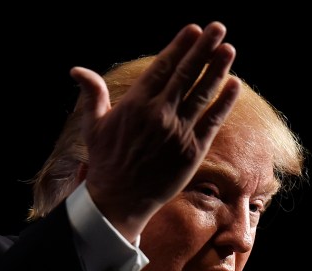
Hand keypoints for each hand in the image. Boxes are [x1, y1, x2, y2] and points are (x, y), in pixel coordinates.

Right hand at [70, 22, 240, 240]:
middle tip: (218, 28)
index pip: (163, 67)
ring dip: (217, 69)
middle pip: (186, 74)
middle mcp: (159, 115)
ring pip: (202, 94)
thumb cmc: (105, 162)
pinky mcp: (192, 151)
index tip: (194, 30)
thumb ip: (92, 95)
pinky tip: (234, 85)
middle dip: (204, 48)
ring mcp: (178, 133)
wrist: (119, 200)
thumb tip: (77, 70)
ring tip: (228, 50)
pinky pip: (213, 121)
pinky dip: (224, 102)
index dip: (180, 47)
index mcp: (136, 105)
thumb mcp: (93, 126)